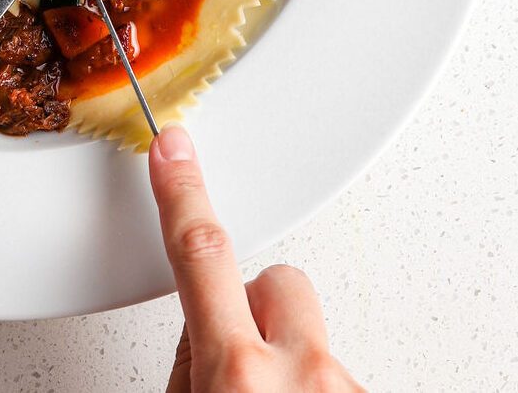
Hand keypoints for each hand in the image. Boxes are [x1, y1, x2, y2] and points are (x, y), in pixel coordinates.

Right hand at [149, 126, 363, 391]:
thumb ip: (191, 365)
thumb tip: (203, 333)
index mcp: (239, 375)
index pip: (201, 255)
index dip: (183, 193)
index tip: (174, 150)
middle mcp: (302, 376)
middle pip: (277, 282)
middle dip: (252, 306)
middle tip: (236, 358)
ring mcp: (344, 389)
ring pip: (307, 332)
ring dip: (283, 358)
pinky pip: (329, 368)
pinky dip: (307, 387)